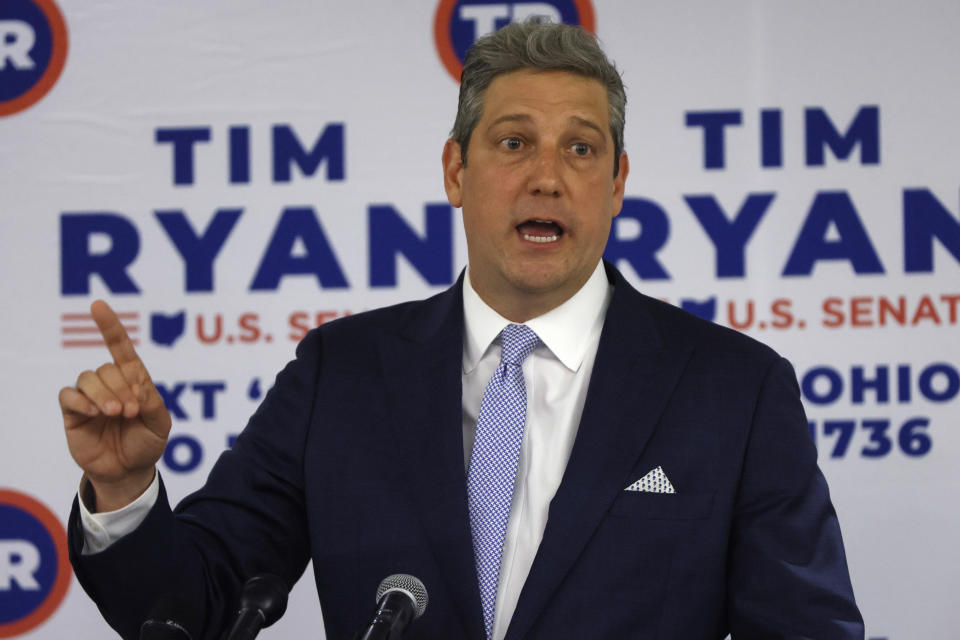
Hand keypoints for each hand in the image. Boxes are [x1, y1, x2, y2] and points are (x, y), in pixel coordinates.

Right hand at [59, 300, 171, 511]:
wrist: (129, 471)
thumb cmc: (146, 444)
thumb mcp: (160, 424)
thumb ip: (153, 402)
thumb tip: (136, 386)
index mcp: (133, 380)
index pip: (120, 347)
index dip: (110, 327)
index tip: (98, 306)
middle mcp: (110, 384)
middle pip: (107, 368)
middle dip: (121, 387)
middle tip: (131, 411)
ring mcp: (90, 397)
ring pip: (88, 378)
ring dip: (103, 393)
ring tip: (116, 413)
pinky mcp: (73, 413)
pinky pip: (68, 395)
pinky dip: (81, 401)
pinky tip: (94, 413)